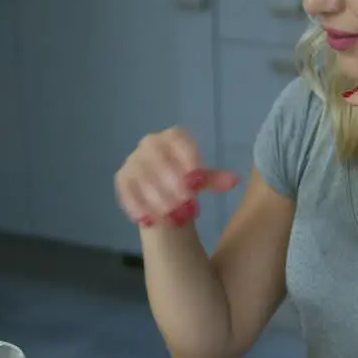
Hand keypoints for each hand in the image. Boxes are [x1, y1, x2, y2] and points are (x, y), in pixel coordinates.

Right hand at [114, 127, 238, 227]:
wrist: (164, 196)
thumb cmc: (186, 182)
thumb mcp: (202, 180)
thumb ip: (215, 180)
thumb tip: (234, 180)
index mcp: (172, 138)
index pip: (177, 138)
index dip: (186, 155)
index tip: (197, 177)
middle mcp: (150, 144)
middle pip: (157, 155)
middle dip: (171, 178)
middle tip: (186, 201)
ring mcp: (133, 161)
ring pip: (141, 175)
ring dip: (157, 196)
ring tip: (173, 215)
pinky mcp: (122, 179)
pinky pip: (126, 190)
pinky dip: (138, 206)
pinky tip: (150, 220)